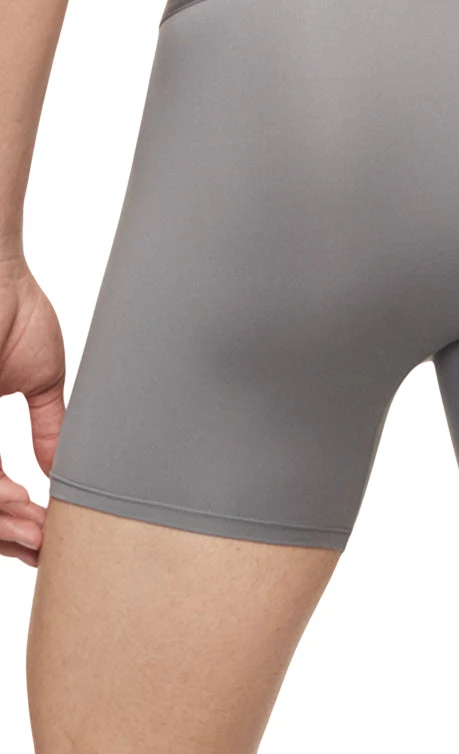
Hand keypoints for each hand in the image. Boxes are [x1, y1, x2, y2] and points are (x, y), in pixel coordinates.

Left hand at [0, 251, 65, 565]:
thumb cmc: (13, 306)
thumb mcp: (40, 378)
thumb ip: (50, 426)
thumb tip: (61, 469)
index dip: (12, 515)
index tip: (44, 531)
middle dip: (7, 532)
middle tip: (42, 544)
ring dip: (3, 523)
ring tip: (37, 533)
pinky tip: (24, 507)